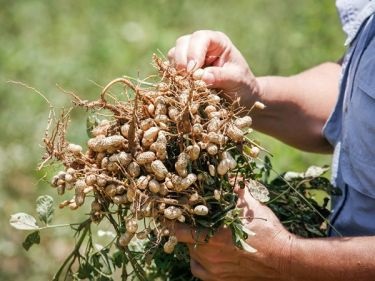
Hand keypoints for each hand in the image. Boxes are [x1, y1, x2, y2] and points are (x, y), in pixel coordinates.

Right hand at [168, 30, 260, 106]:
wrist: (241, 97)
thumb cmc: (242, 85)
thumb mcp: (236, 80)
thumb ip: (220, 76)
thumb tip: (201, 77)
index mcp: (217, 42)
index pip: (201, 38)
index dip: (194, 52)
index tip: (192, 70)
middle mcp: (202, 46)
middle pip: (182, 43)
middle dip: (181, 60)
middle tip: (186, 79)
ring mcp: (190, 57)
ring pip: (173, 55)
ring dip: (176, 70)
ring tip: (185, 85)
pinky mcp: (184, 70)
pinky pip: (171, 69)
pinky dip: (174, 78)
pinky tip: (181, 87)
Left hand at [174, 187, 294, 280]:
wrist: (285, 261)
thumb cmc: (268, 233)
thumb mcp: (250, 205)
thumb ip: (234, 190)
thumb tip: (225, 173)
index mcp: (212, 237)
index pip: (177, 229)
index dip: (171, 220)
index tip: (171, 213)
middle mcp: (208, 256)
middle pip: (184, 242)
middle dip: (186, 230)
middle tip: (191, 221)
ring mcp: (213, 272)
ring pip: (192, 257)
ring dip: (194, 245)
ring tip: (204, 235)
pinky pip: (200, 271)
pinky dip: (201, 261)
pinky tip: (209, 253)